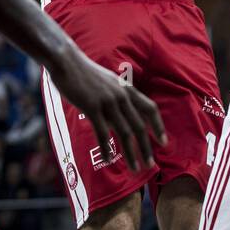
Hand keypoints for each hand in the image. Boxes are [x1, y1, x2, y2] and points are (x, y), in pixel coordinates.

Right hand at [50, 54, 166, 171]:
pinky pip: (102, 133)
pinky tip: (109, 160)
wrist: (66, 61)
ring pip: (124, 132)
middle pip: (139, 125)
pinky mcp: (91, 107)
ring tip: (135, 168)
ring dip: (131, 153)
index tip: (164, 142)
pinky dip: (106, 148)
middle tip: (151, 165)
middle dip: (146, 147)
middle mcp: (121, 96)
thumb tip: (118, 123)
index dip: (158, 126)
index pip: (150, 109)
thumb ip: (116, 101)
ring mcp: (107, 101)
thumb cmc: (85, 73)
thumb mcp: (108, 83)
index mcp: (126, 89)